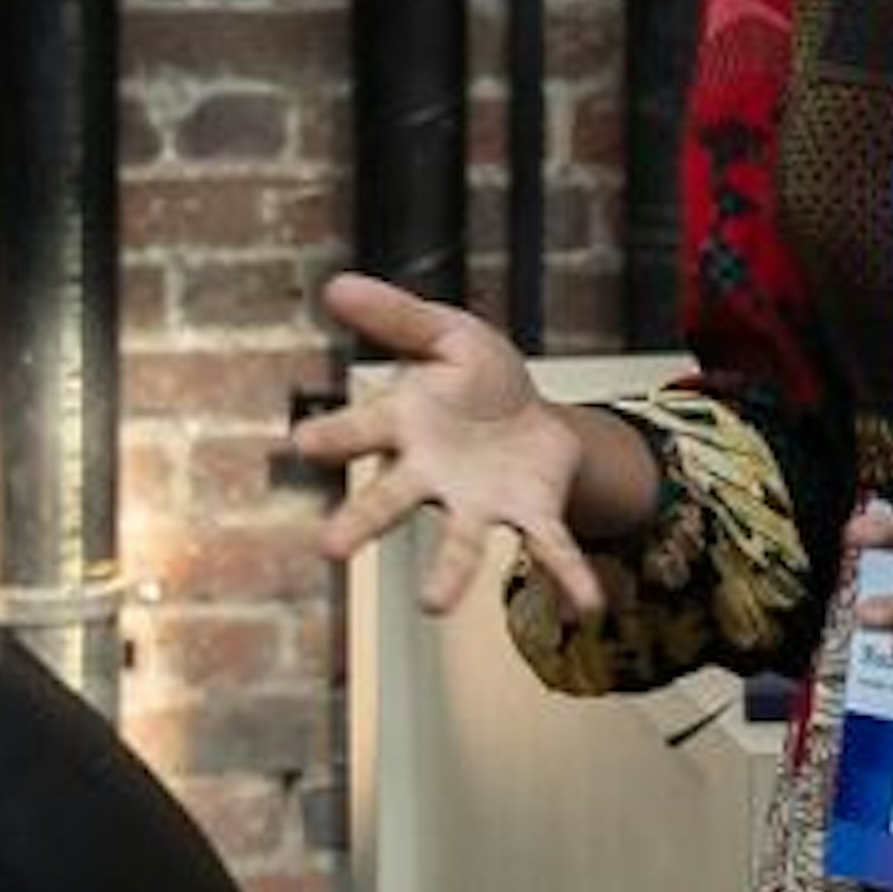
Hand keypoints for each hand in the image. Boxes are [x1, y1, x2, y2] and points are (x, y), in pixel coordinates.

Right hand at [293, 269, 610, 621]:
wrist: (532, 415)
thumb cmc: (474, 378)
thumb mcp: (445, 334)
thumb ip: (397, 317)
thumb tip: (335, 285)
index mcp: (405, 424)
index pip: (363, 429)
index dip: (334, 434)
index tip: (304, 442)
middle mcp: (431, 474)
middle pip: (390, 499)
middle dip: (362, 521)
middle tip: (329, 547)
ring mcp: (478, 501)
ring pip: (459, 541)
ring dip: (448, 574)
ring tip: (433, 606)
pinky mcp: (529, 512)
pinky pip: (549, 546)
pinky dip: (568, 577)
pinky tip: (588, 606)